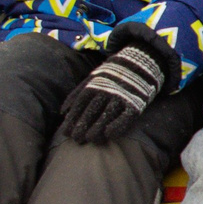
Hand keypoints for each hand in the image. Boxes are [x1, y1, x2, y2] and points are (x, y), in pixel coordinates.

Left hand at [58, 26, 177, 143]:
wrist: (139, 63)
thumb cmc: (110, 76)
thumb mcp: (92, 79)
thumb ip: (77, 94)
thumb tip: (62, 112)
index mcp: (93, 85)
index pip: (79, 106)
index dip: (72, 120)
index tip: (66, 133)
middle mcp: (105, 91)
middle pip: (90, 112)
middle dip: (81, 127)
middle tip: (77, 140)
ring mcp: (120, 97)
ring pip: (105, 116)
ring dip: (96, 130)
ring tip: (90, 140)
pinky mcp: (135, 103)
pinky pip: (125, 117)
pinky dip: (117, 126)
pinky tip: (109, 135)